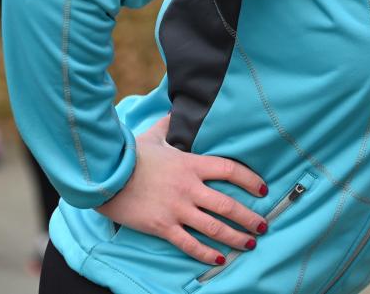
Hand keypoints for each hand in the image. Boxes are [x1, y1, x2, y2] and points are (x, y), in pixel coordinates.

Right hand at [96, 114, 268, 264]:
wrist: (105, 177)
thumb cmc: (130, 156)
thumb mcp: (153, 136)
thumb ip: (169, 125)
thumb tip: (175, 109)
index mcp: (191, 164)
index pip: (229, 170)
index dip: (250, 179)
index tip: (263, 189)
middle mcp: (189, 188)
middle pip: (228, 205)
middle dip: (250, 217)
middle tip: (264, 225)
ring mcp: (177, 209)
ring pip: (214, 227)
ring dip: (236, 237)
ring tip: (250, 243)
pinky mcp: (163, 227)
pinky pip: (190, 244)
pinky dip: (207, 254)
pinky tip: (220, 259)